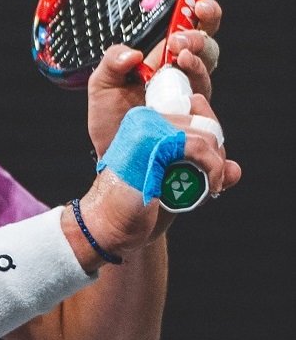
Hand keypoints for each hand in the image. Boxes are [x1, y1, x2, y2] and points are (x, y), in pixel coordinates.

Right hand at [75, 91, 240, 260]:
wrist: (105, 227)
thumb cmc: (133, 211)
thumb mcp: (174, 188)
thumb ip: (202, 174)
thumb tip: (235, 170)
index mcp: (144, 123)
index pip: (195, 112)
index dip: (212, 141)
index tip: (208, 170)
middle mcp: (144, 118)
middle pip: (204, 124)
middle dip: (216, 156)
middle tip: (209, 184)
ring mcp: (147, 127)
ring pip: (206, 136)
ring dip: (215, 166)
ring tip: (208, 190)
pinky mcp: (153, 141)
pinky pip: (200, 148)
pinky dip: (213, 169)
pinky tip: (212, 187)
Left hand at [87, 0, 222, 156]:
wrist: (114, 157)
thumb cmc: (111, 122)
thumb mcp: (102, 85)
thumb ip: (111, 61)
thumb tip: (132, 54)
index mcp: (165, 63)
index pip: (192, 31)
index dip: (203, 15)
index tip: (199, 6)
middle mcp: (183, 80)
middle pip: (207, 50)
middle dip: (198, 40)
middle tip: (179, 44)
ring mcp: (191, 103)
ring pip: (208, 78)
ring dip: (197, 66)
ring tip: (182, 61)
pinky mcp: (195, 127)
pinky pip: (209, 116)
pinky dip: (204, 107)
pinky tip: (192, 103)